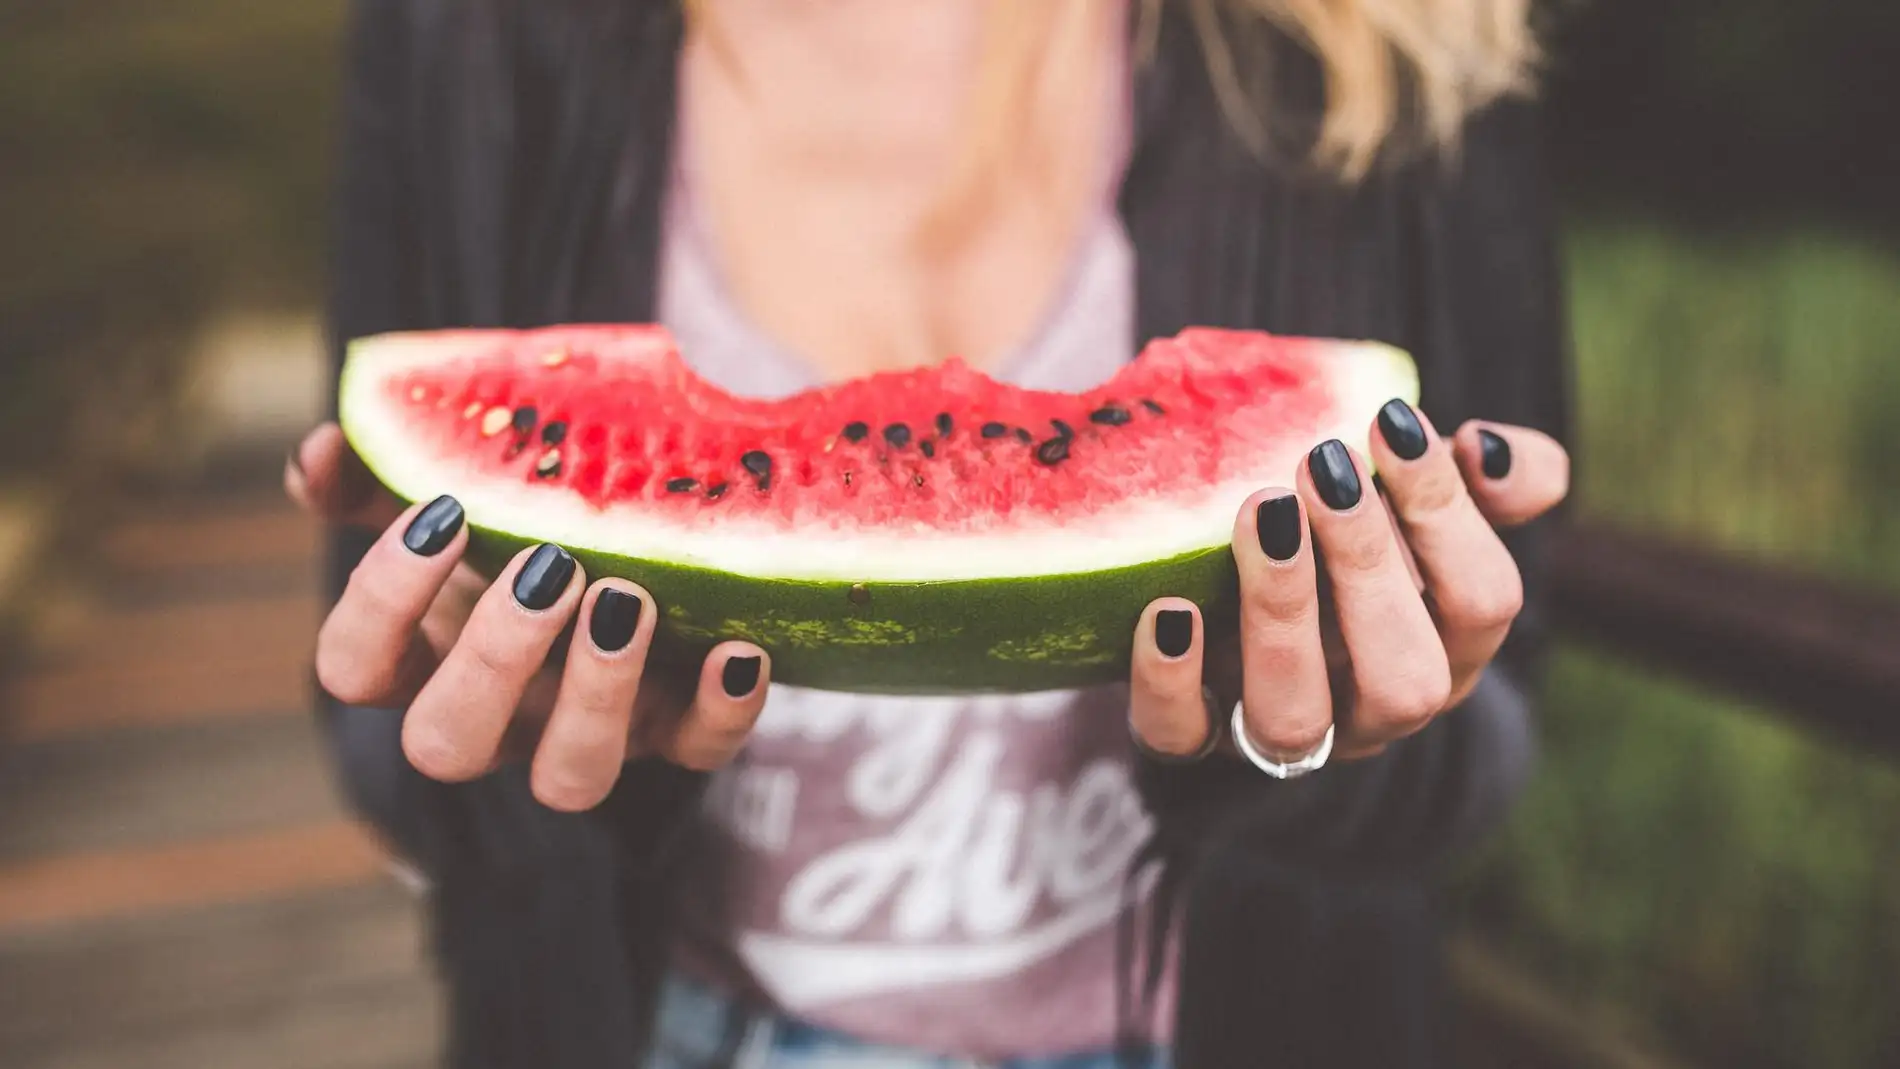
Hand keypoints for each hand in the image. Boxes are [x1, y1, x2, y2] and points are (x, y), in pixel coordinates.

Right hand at [287, 423, 771, 810]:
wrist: (642, 541)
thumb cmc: (520, 525)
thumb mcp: (455, 494)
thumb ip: (377, 475)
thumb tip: (315, 452)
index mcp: (424, 657)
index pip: (353, 668)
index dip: (382, 602)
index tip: (442, 514)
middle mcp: (498, 718)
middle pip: (449, 744)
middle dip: (492, 658)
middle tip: (549, 568)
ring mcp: (590, 736)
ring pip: (570, 779)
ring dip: (598, 694)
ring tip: (629, 599)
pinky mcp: (679, 735)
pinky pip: (701, 754)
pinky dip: (722, 711)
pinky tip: (737, 648)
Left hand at [1128, 404, 1568, 763]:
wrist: (1246, 599)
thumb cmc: (1355, 537)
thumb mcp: (1425, 500)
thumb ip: (1498, 474)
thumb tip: (1486, 449)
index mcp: (1446, 648)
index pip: (1482, 603)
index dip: (1447, 515)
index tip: (1391, 421)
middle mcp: (1372, 708)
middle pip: (1404, 682)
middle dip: (1369, 568)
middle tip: (1324, 466)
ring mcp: (1281, 732)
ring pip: (1295, 719)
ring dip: (1281, 615)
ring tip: (1262, 513)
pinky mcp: (1189, 735)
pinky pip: (1178, 736)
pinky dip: (1169, 680)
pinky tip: (1169, 608)